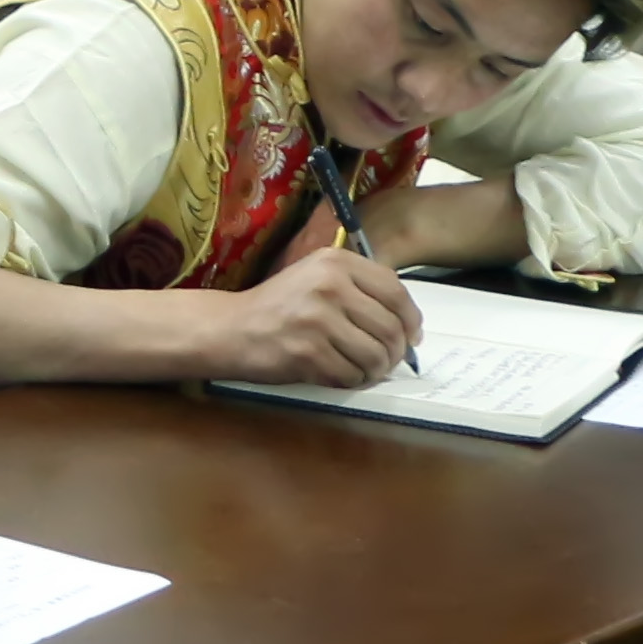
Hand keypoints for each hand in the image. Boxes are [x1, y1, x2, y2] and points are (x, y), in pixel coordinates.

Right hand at [187, 246, 418, 386]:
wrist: (231, 328)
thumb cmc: (279, 306)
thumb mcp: (317, 277)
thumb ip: (361, 290)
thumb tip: (409, 326)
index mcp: (335, 262)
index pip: (396, 292)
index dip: (410, 319)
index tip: (411, 335)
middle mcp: (329, 285)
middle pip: (391, 328)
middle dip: (395, 352)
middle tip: (385, 360)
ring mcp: (318, 320)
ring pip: (377, 356)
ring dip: (375, 371)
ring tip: (360, 368)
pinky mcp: (308, 353)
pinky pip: (352, 376)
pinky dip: (351, 381)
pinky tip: (336, 372)